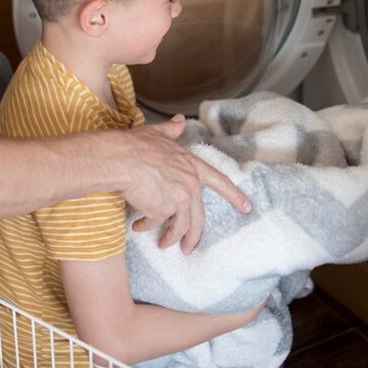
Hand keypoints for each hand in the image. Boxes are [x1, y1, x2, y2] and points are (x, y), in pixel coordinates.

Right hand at [120, 115, 249, 252]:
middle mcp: (190, 184)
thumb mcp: (157, 133)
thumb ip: (172, 129)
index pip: (219, 182)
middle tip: (188, 248)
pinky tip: (137, 226)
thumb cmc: (135, 145)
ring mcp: (178, 199)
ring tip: (162, 244)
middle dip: (194, 236)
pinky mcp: (163, 211)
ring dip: (170, 238)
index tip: (247, 208)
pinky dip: (146, 227)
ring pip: (179, 227)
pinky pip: (155, 224)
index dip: (234, 195)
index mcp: (191, 165)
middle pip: (198, 217)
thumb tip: (180, 120)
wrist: (121, 158)